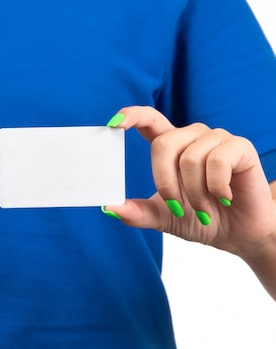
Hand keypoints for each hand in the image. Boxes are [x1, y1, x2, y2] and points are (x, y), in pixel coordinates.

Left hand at [103, 106, 275, 256]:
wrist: (238, 233)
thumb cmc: (198, 219)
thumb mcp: (163, 217)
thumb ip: (137, 212)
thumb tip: (108, 208)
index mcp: (170, 145)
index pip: (148, 119)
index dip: (131, 115)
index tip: (113, 124)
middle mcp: (191, 136)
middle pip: (163, 143)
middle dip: (165, 182)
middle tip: (176, 207)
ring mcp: (216, 139)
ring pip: (190, 158)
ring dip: (194, 193)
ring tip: (204, 210)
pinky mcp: (240, 147)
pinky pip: (217, 161)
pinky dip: (216, 187)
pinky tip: (225, 198)